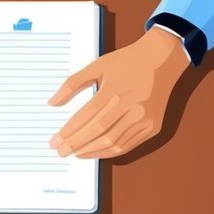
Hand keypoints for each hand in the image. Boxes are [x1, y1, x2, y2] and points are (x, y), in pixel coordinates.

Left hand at [48, 27, 186, 158]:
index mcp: (115, 89)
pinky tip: (95, 152)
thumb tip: (52, 103)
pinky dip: (109, 152)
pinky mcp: (152, 127)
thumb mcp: (97, 66)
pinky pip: (127, 145)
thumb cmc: (127, 62)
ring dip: (91, 151)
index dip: (68, 131)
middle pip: (97, 132)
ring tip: (75, 153)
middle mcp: (131, 105)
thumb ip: (72, 83)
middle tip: (60, 151)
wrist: (161, 59)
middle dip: (75, 144)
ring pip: (112, 143)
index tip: (54, 141)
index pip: (86, 116)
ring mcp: (144, 118)